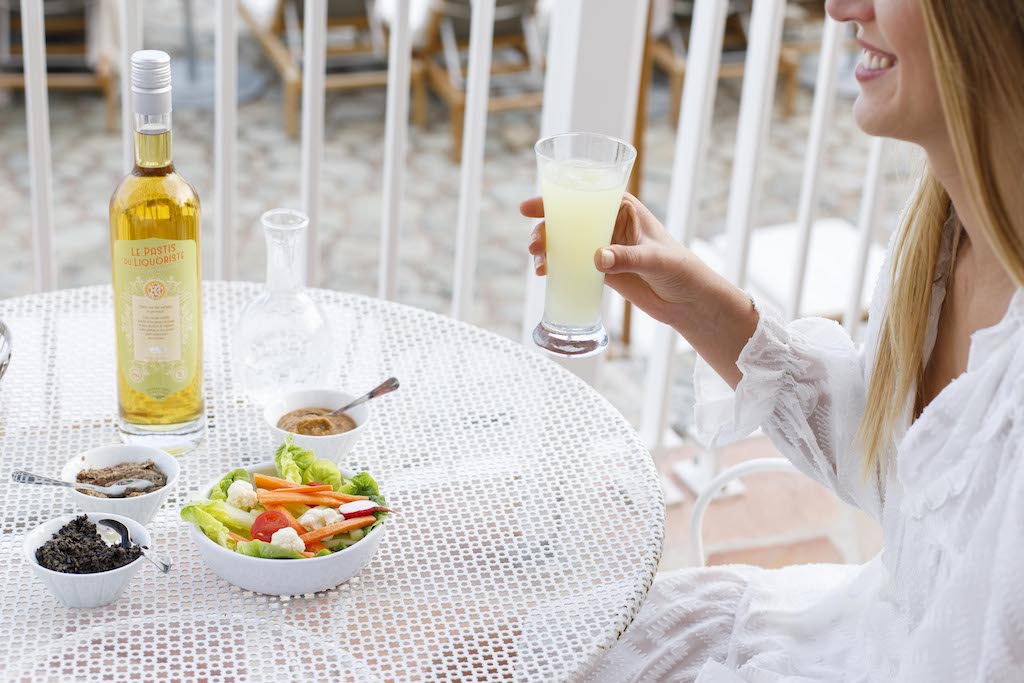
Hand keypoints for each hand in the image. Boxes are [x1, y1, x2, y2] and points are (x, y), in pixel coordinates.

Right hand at [521, 193, 704, 325]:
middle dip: (545, 228)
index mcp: (622, 207)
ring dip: (547, 248)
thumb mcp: (654, 260)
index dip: (554, 198)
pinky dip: (555, 265)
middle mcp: (608, 223)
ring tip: (538, 263)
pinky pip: (571, 262)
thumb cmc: (679, 269)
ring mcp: (602, 246)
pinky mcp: (600, 269)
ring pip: (565, 241)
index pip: (584, 196)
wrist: (687, 300)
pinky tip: (544, 273)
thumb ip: (626, 257)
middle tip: (535, 245)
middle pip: (567, 219)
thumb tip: (597, 258)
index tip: (529, 208)